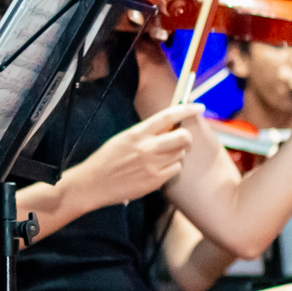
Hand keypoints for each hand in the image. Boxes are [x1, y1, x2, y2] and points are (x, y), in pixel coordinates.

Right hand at [61, 102, 202, 212]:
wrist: (93, 184)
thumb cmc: (107, 160)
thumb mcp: (123, 138)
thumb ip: (146, 132)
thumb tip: (170, 126)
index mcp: (137, 133)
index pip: (168, 116)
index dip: (186, 109)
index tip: (198, 106)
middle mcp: (147, 148)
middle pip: (183, 136)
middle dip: (186, 137)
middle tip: (181, 139)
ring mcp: (153, 165)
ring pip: (181, 154)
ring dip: (176, 153)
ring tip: (161, 157)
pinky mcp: (155, 180)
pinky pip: (176, 169)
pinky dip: (172, 168)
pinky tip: (158, 169)